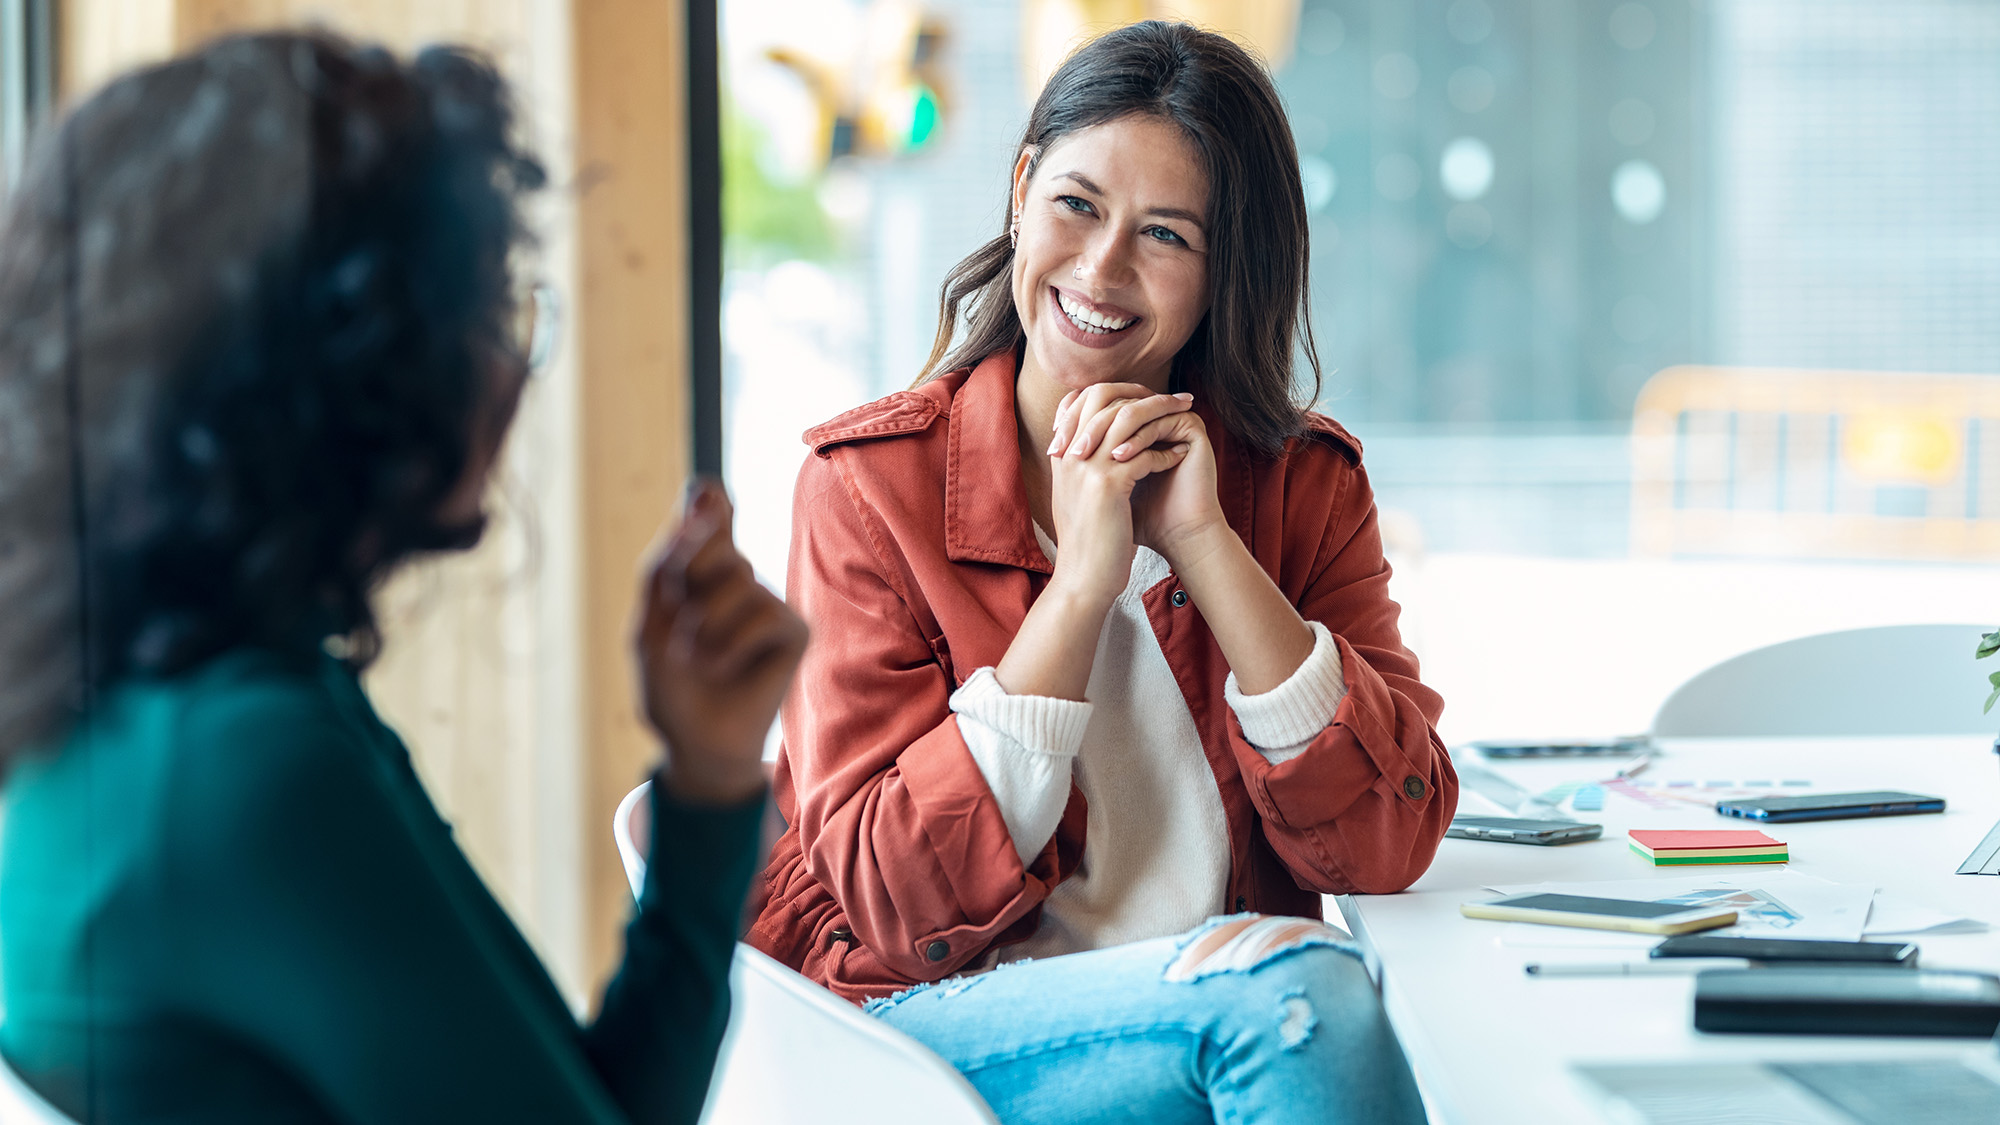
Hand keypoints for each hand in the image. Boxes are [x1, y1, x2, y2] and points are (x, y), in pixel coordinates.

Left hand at [632, 480, 807, 804]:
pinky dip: (731, 644)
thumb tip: (698, 496)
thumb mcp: (649, 623)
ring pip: (738, 576)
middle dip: (687, 574)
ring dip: (703, 623)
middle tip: (679, 618)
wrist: (693, 744)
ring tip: (696, 658)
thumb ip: (664, 563)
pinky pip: (764, 613)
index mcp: (699, 572)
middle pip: (714, 538)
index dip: (707, 500)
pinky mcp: (794, 630)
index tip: (703, 492)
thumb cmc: (670, 686)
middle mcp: (738, 579)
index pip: (708, 512)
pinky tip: (722, 668)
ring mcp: (768, 602)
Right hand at [1042, 383, 1193, 605]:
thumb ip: (1085, 466)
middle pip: (1104, 399)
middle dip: (1145, 394)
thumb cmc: (1088, 541)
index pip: (1083, 399)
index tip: (1147, 395)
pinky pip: (1143, 454)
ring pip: (1127, 420)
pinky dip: (1165, 452)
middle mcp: (1069, 454)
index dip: (1118, 391)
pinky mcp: (1108, 485)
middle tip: (1176, 397)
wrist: (1083, 579)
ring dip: (1163, 414)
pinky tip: (1180, 455)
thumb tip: (1111, 443)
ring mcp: (1086, 467)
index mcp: (1062, 455)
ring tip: (1187, 415)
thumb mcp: (1077, 496)